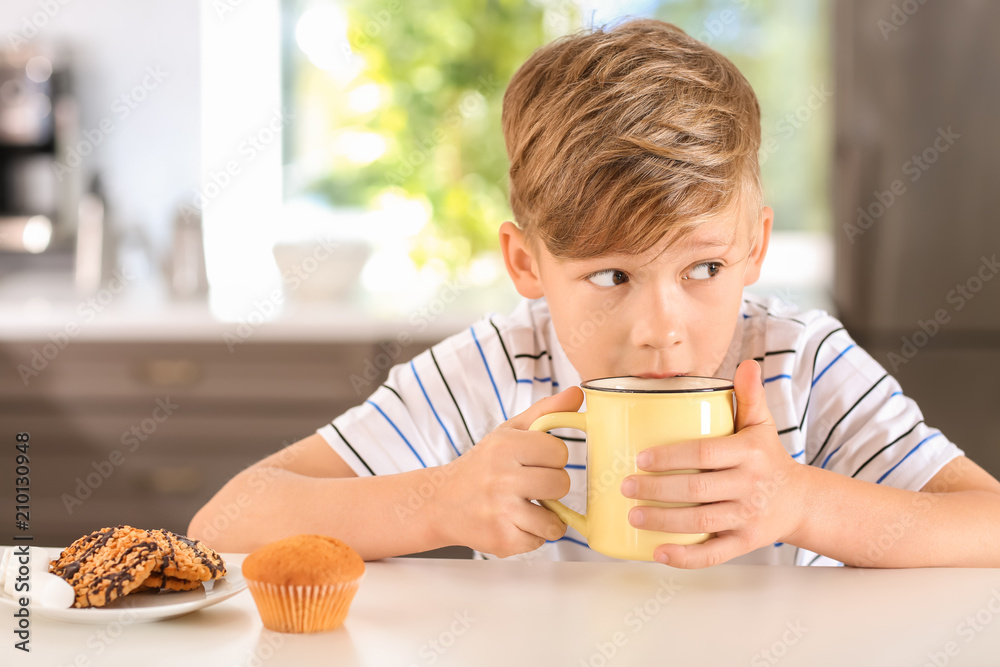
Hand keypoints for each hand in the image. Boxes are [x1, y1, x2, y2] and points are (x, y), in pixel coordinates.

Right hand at [435, 387, 581, 557]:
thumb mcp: (508, 432)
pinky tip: (514, 522)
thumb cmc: (482, 465)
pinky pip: (540, 541)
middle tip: (530, 484)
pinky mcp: (502, 540)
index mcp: (506, 446)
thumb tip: (579, 393)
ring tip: (525, 506)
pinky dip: (531, 535)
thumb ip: (545, 412)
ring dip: (545, 516)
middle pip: (561, 484)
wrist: (441, 503)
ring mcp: (502, 512)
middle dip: (550, 486)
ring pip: (555, 520)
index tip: (534, 461)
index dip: (551, 458)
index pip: (559, 452)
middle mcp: (502, 478)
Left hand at [620, 359, 807, 567]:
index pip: (705, 453)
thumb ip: (750, 395)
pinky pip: (714, 554)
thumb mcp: (761, 425)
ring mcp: (748, 518)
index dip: (671, 456)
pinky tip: (658, 552)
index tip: (641, 457)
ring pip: (699, 522)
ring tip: (632, 515)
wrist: (799, 501)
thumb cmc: (768, 458)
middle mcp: (750, 486)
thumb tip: (746, 362)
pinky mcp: (745, 543)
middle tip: (625, 486)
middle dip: (656, 489)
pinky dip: (685, 557)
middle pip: (696, 489)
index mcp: (750, 453)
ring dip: (662, 521)